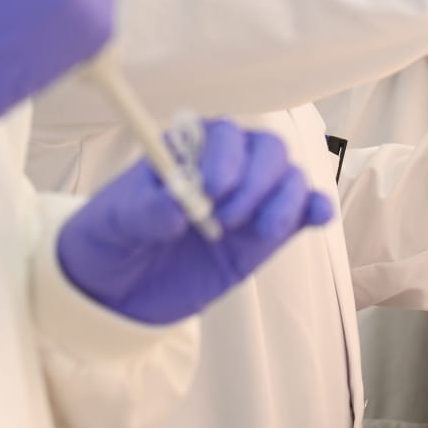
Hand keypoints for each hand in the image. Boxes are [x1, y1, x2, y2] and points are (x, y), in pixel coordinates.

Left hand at [58, 120, 335, 325]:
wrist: (114, 291)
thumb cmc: (110, 239)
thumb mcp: (113, 224)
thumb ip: (145, 212)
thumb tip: (179, 207)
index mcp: (186, 151)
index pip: (223, 135)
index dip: (226, 158)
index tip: (211, 192)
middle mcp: (225, 168)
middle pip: (267, 150)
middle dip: (257, 181)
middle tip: (226, 220)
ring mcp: (248, 202)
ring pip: (289, 179)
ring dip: (285, 199)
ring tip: (259, 231)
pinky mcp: (263, 236)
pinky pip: (301, 212)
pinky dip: (315, 209)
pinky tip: (317, 217)